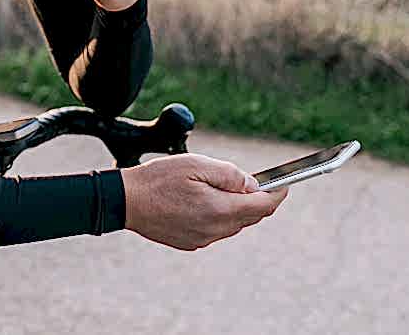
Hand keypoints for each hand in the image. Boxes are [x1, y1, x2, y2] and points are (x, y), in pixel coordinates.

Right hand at [121, 153, 287, 250]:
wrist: (124, 202)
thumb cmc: (157, 180)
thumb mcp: (196, 164)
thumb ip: (230, 175)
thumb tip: (251, 185)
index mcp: (220, 210)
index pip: (262, 206)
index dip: (277, 194)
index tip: (284, 184)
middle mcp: (215, 230)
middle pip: (249, 217)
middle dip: (255, 200)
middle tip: (250, 181)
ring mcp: (202, 239)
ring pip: (232, 224)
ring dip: (234, 208)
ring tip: (219, 188)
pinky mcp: (190, 242)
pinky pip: (214, 230)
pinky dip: (217, 216)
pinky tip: (202, 201)